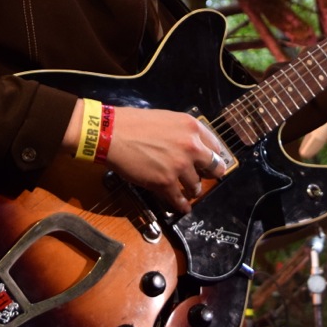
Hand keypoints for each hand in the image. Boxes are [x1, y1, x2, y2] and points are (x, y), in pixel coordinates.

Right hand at [65, 101, 226, 212]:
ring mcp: (179, 166)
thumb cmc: (135, 123)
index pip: (215, 146)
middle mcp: (191, 146)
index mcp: (192, 127)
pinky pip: (179, 199)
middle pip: (214, 168)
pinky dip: (181, 205)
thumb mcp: (167, 119)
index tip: (210, 162)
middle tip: (204, 178)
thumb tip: (191, 145)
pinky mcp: (165, 183)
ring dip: (192, 190)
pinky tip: (182, 207)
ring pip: (196, 186)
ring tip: (189, 191)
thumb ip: (183, 132)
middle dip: (210, 175)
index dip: (213, 156)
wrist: (111, 134)